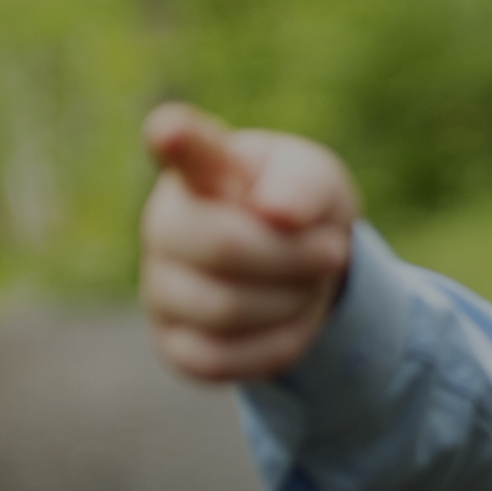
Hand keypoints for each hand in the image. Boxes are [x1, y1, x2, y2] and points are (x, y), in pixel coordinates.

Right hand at [139, 102, 358, 381]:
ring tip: (308, 279)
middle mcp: (165, 224)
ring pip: (228, 309)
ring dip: (295, 298)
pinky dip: (278, 343)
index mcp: (203, 170)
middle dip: (296, 257)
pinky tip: (288, 318)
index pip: (185, 148)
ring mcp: (160, 287)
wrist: (302, 264)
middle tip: (331, 250)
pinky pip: (224, 360)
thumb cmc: (299, 207)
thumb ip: (304, 184)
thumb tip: (276, 212)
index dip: (175, 139)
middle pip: (224, 246)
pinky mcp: (174, 343)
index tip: (169, 130)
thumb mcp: (319, 182)